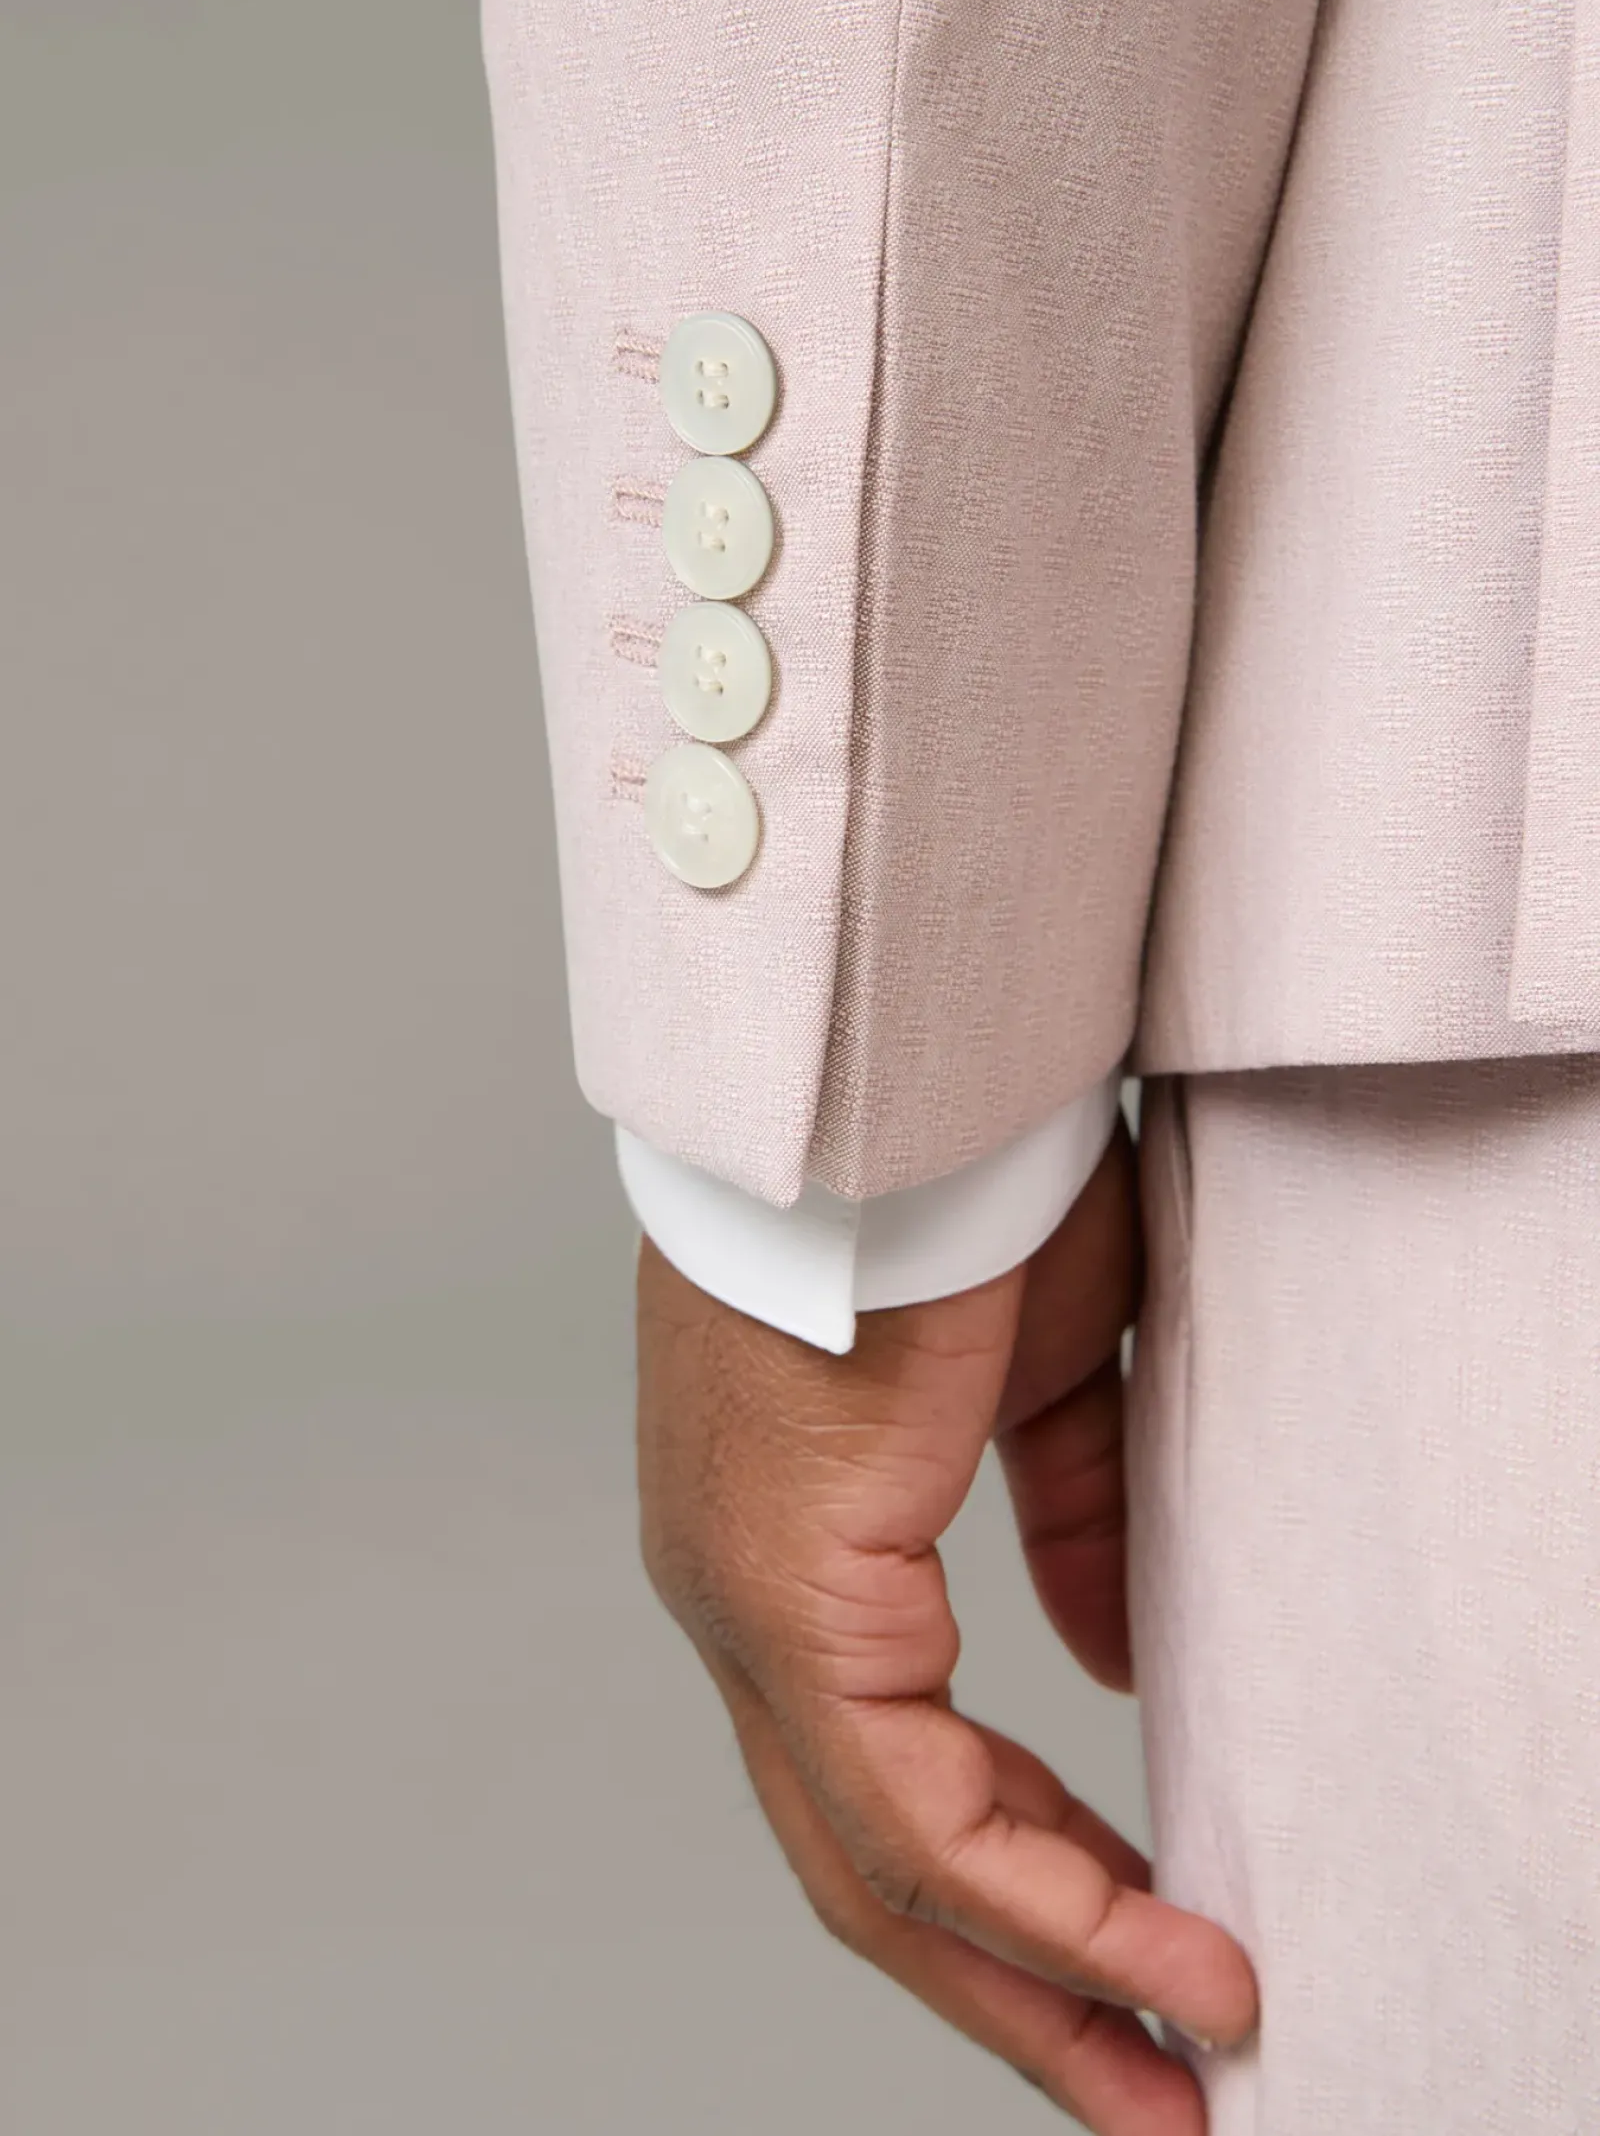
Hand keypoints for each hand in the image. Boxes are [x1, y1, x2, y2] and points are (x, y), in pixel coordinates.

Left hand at [635, 1119, 1257, 2130]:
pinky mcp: (787, 1595)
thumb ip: (1064, 1524)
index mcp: (788, 1544)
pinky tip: (1157, 1957)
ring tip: (1170, 2074)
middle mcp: (737, 1598)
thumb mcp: (1046, 1382)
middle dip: (1018, 1988)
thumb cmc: (958, 1199)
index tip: (1143, 1952)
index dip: (1025, 1878)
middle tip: (1147, 2091)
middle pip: (866, 1859)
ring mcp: (744, 1605)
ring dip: (1038, 1983)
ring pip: (878, 1863)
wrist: (903, 1089)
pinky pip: (908, 1807)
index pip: (887, 1765)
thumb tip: (1101, 1665)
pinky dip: (1043, 1902)